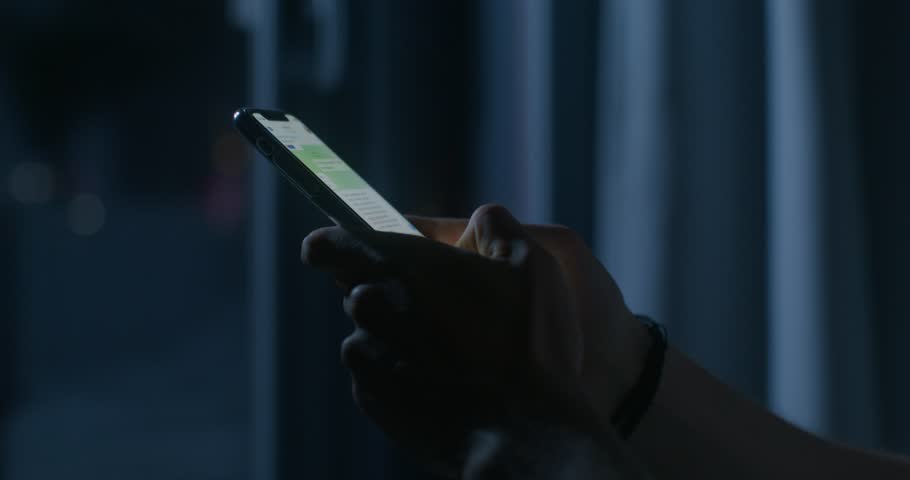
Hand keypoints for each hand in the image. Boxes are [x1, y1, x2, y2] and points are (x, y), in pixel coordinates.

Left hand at [301, 205, 649, 474]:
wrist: (525, 434)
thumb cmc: (530, 345)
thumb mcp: (532, 264)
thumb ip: (497, 228)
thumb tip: (481, 221)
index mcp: (407, 266)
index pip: (336, 244)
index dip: (330, 244)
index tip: (323, 249)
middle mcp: (376, 308)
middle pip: (355, 290)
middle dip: (382, 293)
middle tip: (425, 308)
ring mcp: (372, 359)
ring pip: (365, 336)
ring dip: (391, 338)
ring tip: (443, 354)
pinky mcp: (375, 401)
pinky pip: (374, 377)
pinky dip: (396, 375)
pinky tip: (437, 382)